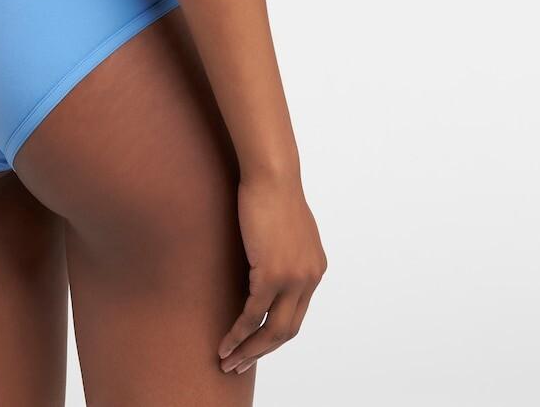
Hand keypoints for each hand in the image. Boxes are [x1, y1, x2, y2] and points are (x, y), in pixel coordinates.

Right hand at [218, 174, 325, 374]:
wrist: (272, 174)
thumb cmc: (272, 190)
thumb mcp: (285, 226)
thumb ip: (283, 247)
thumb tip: (268, 254)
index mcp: (314, 269)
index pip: (296, 313)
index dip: (273, 333)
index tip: (255, 345)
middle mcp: (309, 278)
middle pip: (286, 330)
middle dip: (261, 351)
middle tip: (240, 365)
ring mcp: (293, 278)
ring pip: (272, 330)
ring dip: (249, 350)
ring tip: (228, 361)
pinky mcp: (273, 273)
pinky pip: (253, 313)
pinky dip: (238, 332)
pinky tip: (225, 343)